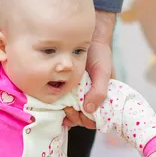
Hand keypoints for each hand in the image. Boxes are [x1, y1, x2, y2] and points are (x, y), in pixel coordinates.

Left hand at [64, 10, 114, 128]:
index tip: (79, 111)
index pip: (95, 119)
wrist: (86, 37)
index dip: (87, 119)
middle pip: (81, 118)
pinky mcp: (65, 87)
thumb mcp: (102, 72)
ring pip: (70, 112)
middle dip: (74, 117)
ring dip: (65, 113)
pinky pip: (61, 101)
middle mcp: (88, 98)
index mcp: (100, 97)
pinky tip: (52, 102)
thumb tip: (89, 110)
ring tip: (60, 105)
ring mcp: (76, 94)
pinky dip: (57, 105)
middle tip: (67, 108)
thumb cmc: (98, 54)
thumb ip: (99, 91)